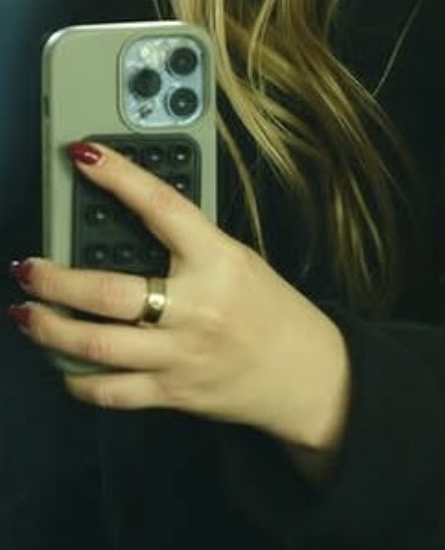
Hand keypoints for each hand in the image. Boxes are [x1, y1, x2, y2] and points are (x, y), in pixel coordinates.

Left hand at [9, 141, 350, 460]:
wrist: (311, 376)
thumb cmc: (274, 314)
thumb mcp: (238, 262)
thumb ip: (186, 246)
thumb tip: (126, 224)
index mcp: (219, 262)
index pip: (162, 208)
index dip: (119, 177)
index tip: (83, 156)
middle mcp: (196, 309)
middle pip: (106, 293)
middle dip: (53, 279)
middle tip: (28, 267)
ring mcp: (181, 355)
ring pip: (95, 345)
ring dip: (49, 329)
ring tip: (28, 312)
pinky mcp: (173, 393)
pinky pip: (110, 391)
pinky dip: (76, 379)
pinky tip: (63, 364)